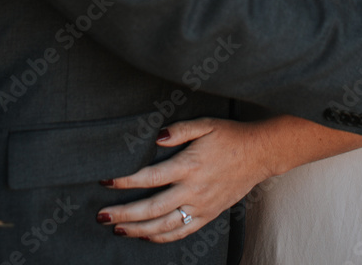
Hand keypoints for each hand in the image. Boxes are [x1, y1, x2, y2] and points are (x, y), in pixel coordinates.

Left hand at [97, 117, 272, 241]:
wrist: (259, 154)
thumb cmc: (230, 136)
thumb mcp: (206, 124)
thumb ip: (180, 130)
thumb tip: (156, 138)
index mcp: (189, 165)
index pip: (150, 177)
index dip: (125, 181)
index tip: (106, 182)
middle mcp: (193, 190)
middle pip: (152, 208)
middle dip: (124, 213)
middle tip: (101, 216)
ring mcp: (201, 206)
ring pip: (164, 225)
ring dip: (138, 229)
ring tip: (118, 229)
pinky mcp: (209, 215)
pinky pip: (182, 232)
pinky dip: (162, 237)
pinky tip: (146, 235)